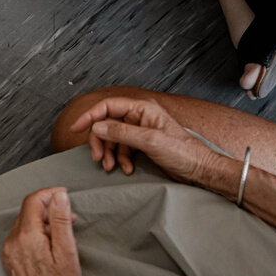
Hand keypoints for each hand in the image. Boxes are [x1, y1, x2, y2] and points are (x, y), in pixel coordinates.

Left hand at [1, 188, 81, 275]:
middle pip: (27, 211)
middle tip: (69, 215)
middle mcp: (12, 243)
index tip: (64, 194)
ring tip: (62, 232)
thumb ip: (61, 221)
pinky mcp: (9, 262)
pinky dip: (34, 234)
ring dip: (41, 221)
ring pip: (23, 225)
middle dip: (47, 208)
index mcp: (26, 237)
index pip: (32, 201)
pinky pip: (20, 238)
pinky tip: (49, 244)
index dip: (49, 194)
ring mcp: (8, 253)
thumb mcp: (67, 252)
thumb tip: (59, 196)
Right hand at [67, 96, 218, 183]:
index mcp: (143, 109)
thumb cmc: (183, 153)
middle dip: (101, 141)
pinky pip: (121, 148)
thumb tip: (97, 127)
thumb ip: (122, 133)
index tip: (76, 128)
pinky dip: (119, 159)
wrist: (200, 170)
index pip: (108, 106)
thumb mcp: (150, 142)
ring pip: (112, 138)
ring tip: (112, 167)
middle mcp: (139, 116)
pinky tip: (126, 168)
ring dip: (109, 153)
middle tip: (99, 158)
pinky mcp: (141, 144)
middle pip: (107, 124)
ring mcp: (140, 130)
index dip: (89, 116)